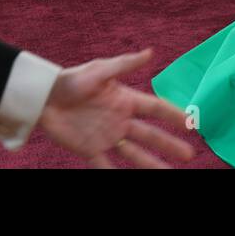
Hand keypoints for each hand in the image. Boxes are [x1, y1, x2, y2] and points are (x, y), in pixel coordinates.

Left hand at [36, 50, 195, 168]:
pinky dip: (115, 174)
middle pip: (151, 135)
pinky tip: (131, 182)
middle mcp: (121, 120)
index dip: (173, 115)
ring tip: (170, 174)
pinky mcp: (90, 149)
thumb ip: (124, 64)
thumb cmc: (71, 79)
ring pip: (135, 154)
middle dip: (170, 145)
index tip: (191, 123)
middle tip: (189, 155)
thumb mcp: (99, 70)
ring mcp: (107, 136)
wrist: (43, 96)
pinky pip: (106, 166)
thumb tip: (151, 53)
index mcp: (125, 100)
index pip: (156, 108)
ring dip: (152, 164)